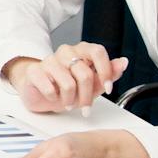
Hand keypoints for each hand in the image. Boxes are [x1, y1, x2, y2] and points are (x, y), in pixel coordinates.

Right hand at [4, 44, 128, 114]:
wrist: (40, 91)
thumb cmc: (66, 86)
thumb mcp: (92, 83)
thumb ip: (108, 73)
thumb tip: (123, 62)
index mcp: (81, 51)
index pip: (97, 51)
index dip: (105, 71)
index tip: (108, 88)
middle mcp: (66, 52)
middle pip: (84, 74)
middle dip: (87, 96)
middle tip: (85, 106)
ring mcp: (49, 60)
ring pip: (68, 84)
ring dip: (70, 100)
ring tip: (67, 102)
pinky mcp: (35, 71)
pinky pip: (50, 89)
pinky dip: (54, 98)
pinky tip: (53, 97)